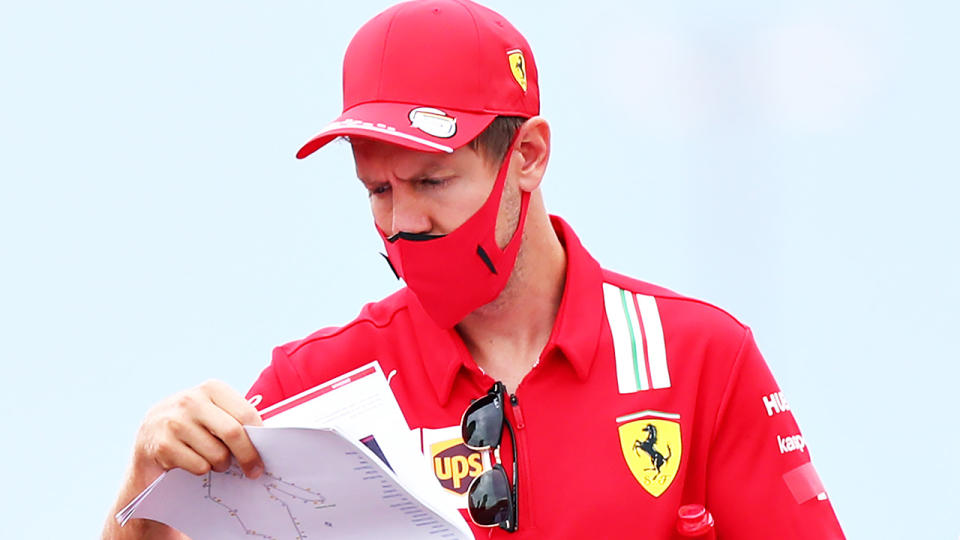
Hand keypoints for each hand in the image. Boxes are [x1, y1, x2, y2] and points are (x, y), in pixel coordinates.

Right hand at [134, 380, 263, 480]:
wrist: (147, 442)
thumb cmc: (191, 428)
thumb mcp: (212, 413)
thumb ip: (235, 419)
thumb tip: (267, 439)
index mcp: (210, 388)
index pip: (246, 413)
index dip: (259, 436)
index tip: (267, 452)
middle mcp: (190, 400)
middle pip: (234, 433)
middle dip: (248, 456)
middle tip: (254, 471)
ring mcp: (173, 422)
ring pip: (217, 454)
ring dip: (220, 465)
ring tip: (213, 460)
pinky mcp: (161, 445)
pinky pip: (199, 466)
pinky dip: (201, 470)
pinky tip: (192, 462)